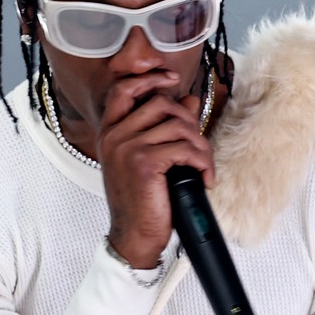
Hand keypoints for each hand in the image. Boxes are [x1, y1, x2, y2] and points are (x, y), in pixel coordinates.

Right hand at [96, 76, 215, 268]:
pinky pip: (185, 148)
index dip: (150, 78)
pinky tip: (203, 177)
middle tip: (197, 146)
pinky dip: (202, 162)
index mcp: (110, 132)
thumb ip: (165, 127)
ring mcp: (127, 147)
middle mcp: (114, 136)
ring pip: (179, 126)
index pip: (123, 89)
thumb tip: (189, 99)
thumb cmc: (141, 201)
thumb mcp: (149, 158)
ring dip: (200, 146)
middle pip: (161, 103)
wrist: (134, 236)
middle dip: (189, 121)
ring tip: (203, 166)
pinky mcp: (145, 163)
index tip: (172, 80)